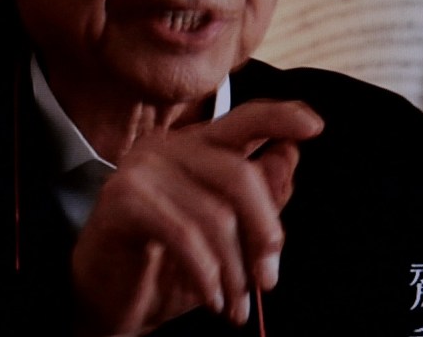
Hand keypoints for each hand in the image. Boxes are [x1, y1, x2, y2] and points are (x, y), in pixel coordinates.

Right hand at [71, 100, 323, 335]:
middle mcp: (168, 146)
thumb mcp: (226, 237)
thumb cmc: (168, 265)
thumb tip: (288, 158)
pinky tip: (213, 298)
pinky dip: (207, 275)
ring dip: (235, 270)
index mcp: (195, 147)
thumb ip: (258, 197)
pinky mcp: (123, 199)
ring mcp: (142, 168)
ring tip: (236, 303)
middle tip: (268, 279)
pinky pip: (185, 235)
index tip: (315, 127)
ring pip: (216, 214)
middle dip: (265, 233)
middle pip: (239, 174)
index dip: (280, 119)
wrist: (107, 301)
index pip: (244, 119)